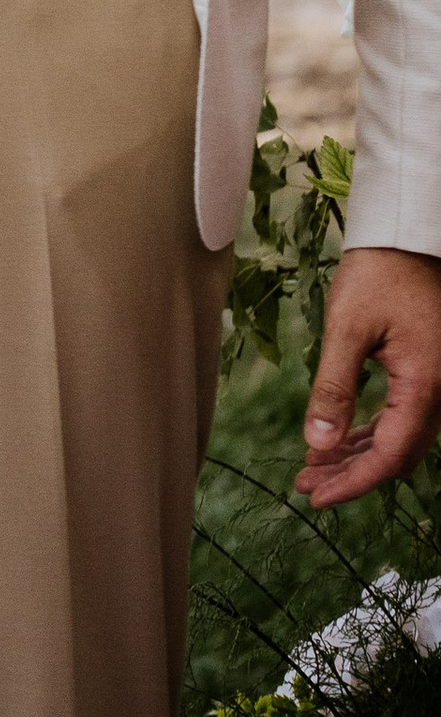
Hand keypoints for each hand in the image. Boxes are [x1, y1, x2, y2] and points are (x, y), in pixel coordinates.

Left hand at [296, 247, 440, 505]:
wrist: (407, 236)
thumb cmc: (379, 272)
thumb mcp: (348, 325)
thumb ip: (334, 386)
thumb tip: (318, 442)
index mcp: (425, 388)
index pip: (390, 457)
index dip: (353, 483)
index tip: (316, 497)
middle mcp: (438, 394)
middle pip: (396, 455)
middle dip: (351, 474)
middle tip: (306, 483)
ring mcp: (435, 386)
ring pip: (399, 439)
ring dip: (358, 456)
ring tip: (313, 465)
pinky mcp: (425, 374)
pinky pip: (401, 417)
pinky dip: (370, 432)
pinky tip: (339, 438)